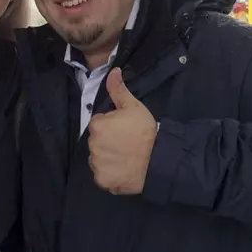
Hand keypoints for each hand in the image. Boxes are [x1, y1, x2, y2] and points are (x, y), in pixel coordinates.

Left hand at [88, 67, 157, 194]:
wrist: (158, 160)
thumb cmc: (146, 131)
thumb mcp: (133, 107)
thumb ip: (119, 89)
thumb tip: (113, 71)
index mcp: (97, 125)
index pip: (99, 123)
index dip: (112, 125)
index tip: (125, 130)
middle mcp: (92, 145)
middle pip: (97, 141)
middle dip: (108, 141)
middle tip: (127, 143)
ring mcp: (96, 164)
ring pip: (99, 158)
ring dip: (108, 158)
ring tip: (126, 157)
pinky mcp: (102, 180)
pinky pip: (102, 176)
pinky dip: (110, 174)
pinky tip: (124, 169)